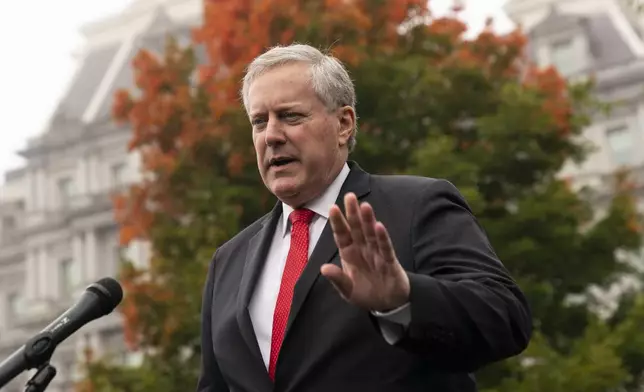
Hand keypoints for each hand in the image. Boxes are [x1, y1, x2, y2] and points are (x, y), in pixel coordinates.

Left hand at [321, 192, 409, 311]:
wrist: (388, 304)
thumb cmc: (366, 293)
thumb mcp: (348, 290)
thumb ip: (337, 279)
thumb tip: (323, 268)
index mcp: (350, 254)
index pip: (342, 235)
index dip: (338, 222)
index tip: (332, 208)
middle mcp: (363, 250)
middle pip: (356, 229)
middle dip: (353, 213)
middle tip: (350, 195)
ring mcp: (376, 253)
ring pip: (371, 234)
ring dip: (368, 220)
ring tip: (364, 206)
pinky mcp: (389, 261)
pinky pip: (385, 248)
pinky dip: (382, 238)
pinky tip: (379, 226)